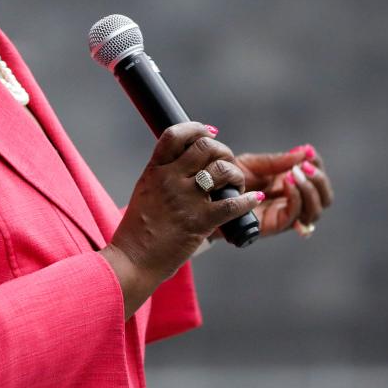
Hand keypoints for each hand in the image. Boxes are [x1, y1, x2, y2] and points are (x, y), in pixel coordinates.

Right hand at [100, 122, 262, 317]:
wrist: (133, 259)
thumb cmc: (139, 229)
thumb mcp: (146, 190)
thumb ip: (164, 174)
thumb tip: (188, 160)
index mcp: (155, 170)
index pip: (175, 135)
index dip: (196, 128)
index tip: (209, 132)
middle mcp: (170, 179)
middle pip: (205, 147)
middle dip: (222, 151)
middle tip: (227, 162)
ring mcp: (185, 199)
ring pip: (221, 170)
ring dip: (235, 174)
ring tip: (237, 183)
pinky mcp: (199, 221)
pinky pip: (232, 204)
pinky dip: (248, 201)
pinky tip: (253, 200)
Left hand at [233, 144, 333, 239]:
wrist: (208, 193)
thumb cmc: (229, 179)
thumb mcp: (254, 164)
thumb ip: (278, 161)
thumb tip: (304, 152)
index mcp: (290, 184)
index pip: (317, 179)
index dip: (318, 167)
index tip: (308, 153)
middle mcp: (291, 201)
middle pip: (324, 198)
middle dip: (320, 181)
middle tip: (305, 166)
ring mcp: (285, 214)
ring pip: (314, 210)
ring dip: (310, 189)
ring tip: (295, 173)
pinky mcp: (274, 225)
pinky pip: (295, 215)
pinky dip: (296, 197)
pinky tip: (287, 182)